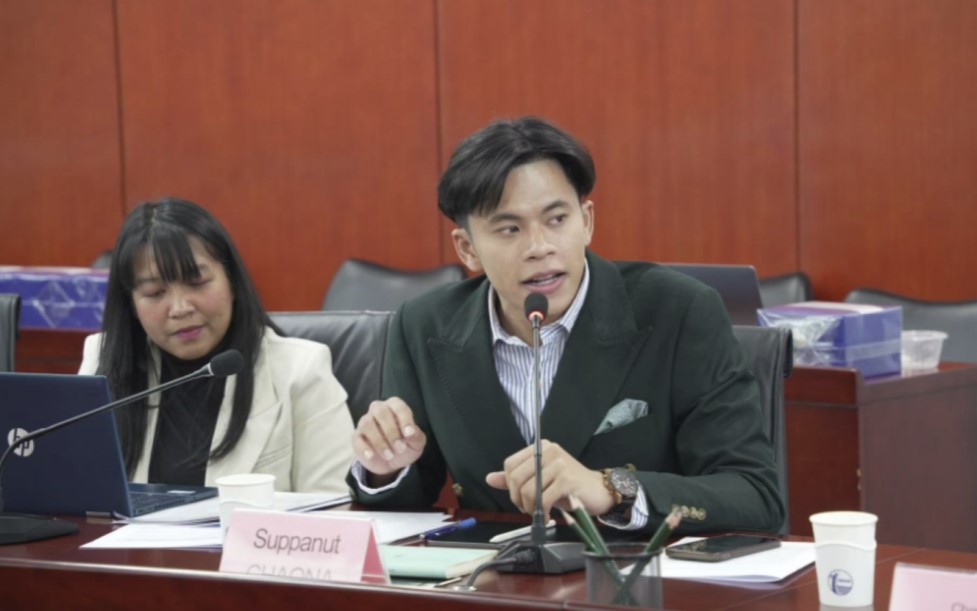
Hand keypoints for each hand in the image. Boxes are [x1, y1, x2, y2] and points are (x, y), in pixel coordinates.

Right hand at [352, 396, 426, 477]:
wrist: (392, 463)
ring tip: (389, 455)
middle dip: (391, 431)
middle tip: (400, 448)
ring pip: (367, 424)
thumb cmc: (405, 446)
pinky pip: (357, 438)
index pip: (398, 406)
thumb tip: (410, 433)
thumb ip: (416, 436)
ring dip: (379, 441)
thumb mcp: (416, 443)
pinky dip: (364, 448)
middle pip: (381, 412)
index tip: (409, 435)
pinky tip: (371, 456)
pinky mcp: (357, 436)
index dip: (404, 419)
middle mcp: (378, 410)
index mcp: (394, 407)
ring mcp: (365, 422)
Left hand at [485, 440, 615, 516]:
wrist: (599, 490)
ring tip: (539, 514)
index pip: (510, 465)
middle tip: (528, 510)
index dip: (509, 486)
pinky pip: (544, 499)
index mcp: (540, 448)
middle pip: (516, 477)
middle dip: (518, 499)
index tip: (519, 499)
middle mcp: (548, 451)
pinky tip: (548, 516)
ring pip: (529, 490)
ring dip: (531, 508)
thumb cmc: (569, 486)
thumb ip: (516, 479)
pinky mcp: (567, 479)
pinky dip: (543, 513)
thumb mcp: (541, 480)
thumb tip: (490, 478)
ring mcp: (558, 463)